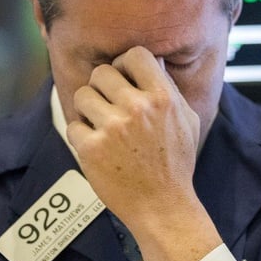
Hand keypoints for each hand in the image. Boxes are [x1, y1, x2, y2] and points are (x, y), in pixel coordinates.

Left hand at [67, 46, 221, 260]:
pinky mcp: (91, 149)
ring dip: (88, 109)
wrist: (163, 206)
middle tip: (107, 105)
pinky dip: (81, 136)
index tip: (123, 79)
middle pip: (101, 73)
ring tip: (100, 125)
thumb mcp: (187, 120)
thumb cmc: (175, 163)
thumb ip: (169, 88)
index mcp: (162, 98)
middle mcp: (137, 108)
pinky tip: (97, 147)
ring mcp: (112, 128)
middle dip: (101, 87)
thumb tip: (155, 60)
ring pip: (82, 95)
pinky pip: (73, 125)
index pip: (135, 55)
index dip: (124, 64)